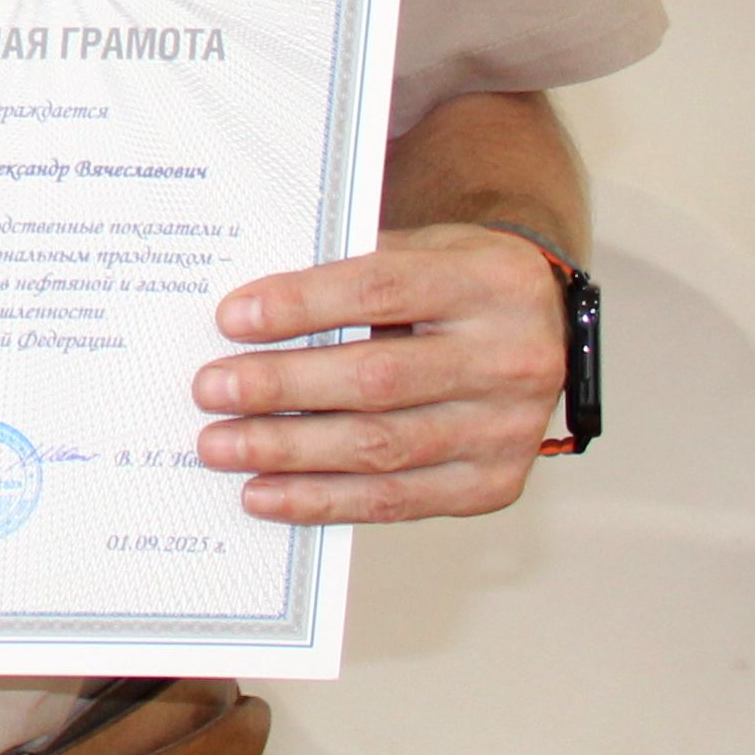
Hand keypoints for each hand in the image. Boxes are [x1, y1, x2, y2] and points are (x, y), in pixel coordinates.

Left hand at [191, 222, 564, 521]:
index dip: (301, 306)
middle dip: (281, 388)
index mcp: (487, 284)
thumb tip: (245, 315)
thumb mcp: (420, 252)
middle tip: (209, 391)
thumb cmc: (458, 284)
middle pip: (377, 380)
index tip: (231, 319)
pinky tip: (266, 494)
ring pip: (381, 448)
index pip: (381, 293)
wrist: (546, 330)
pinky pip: (396, 502)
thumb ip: (347, 273)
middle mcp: (509, 359)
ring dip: (288, 452)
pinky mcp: (494, 484)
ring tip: (221, 446)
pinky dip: (323, 500)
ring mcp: (507, 430)